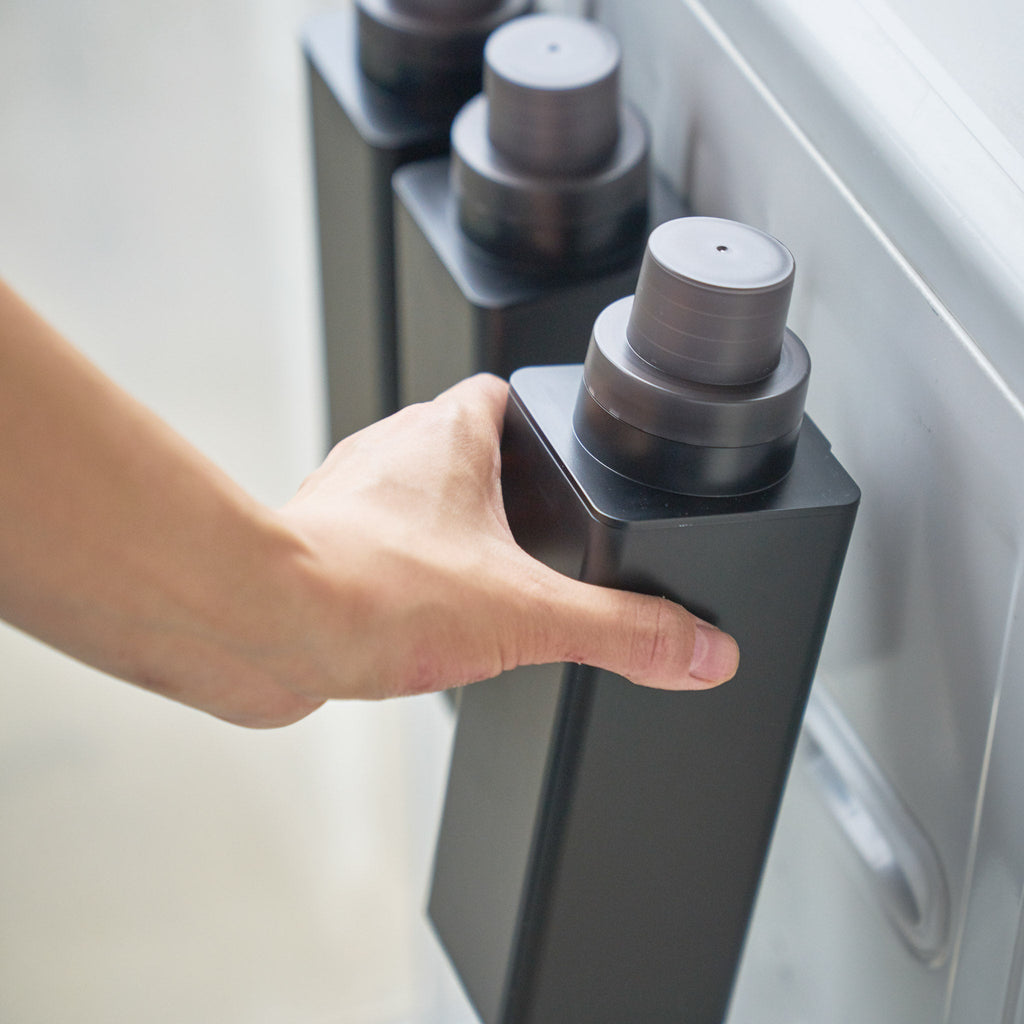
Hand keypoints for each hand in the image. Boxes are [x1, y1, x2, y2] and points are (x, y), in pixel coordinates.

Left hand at [273, 374, 738, 705]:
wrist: (262, 626)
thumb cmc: (372, 590)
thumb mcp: (528, 614)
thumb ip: (622, 630)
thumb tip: (701, 648)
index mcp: (448, 435)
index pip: (504, 393)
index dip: (542, 420)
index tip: (569, 451)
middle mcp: (393, 452)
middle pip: (463, 447)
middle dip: (504, 490)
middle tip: (541, 538)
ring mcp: (349, 498)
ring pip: (414, 497)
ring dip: (449, 533)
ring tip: (486, 583)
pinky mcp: (318, 545)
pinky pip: (374, 546)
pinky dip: (404, 573)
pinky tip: (422, 618)